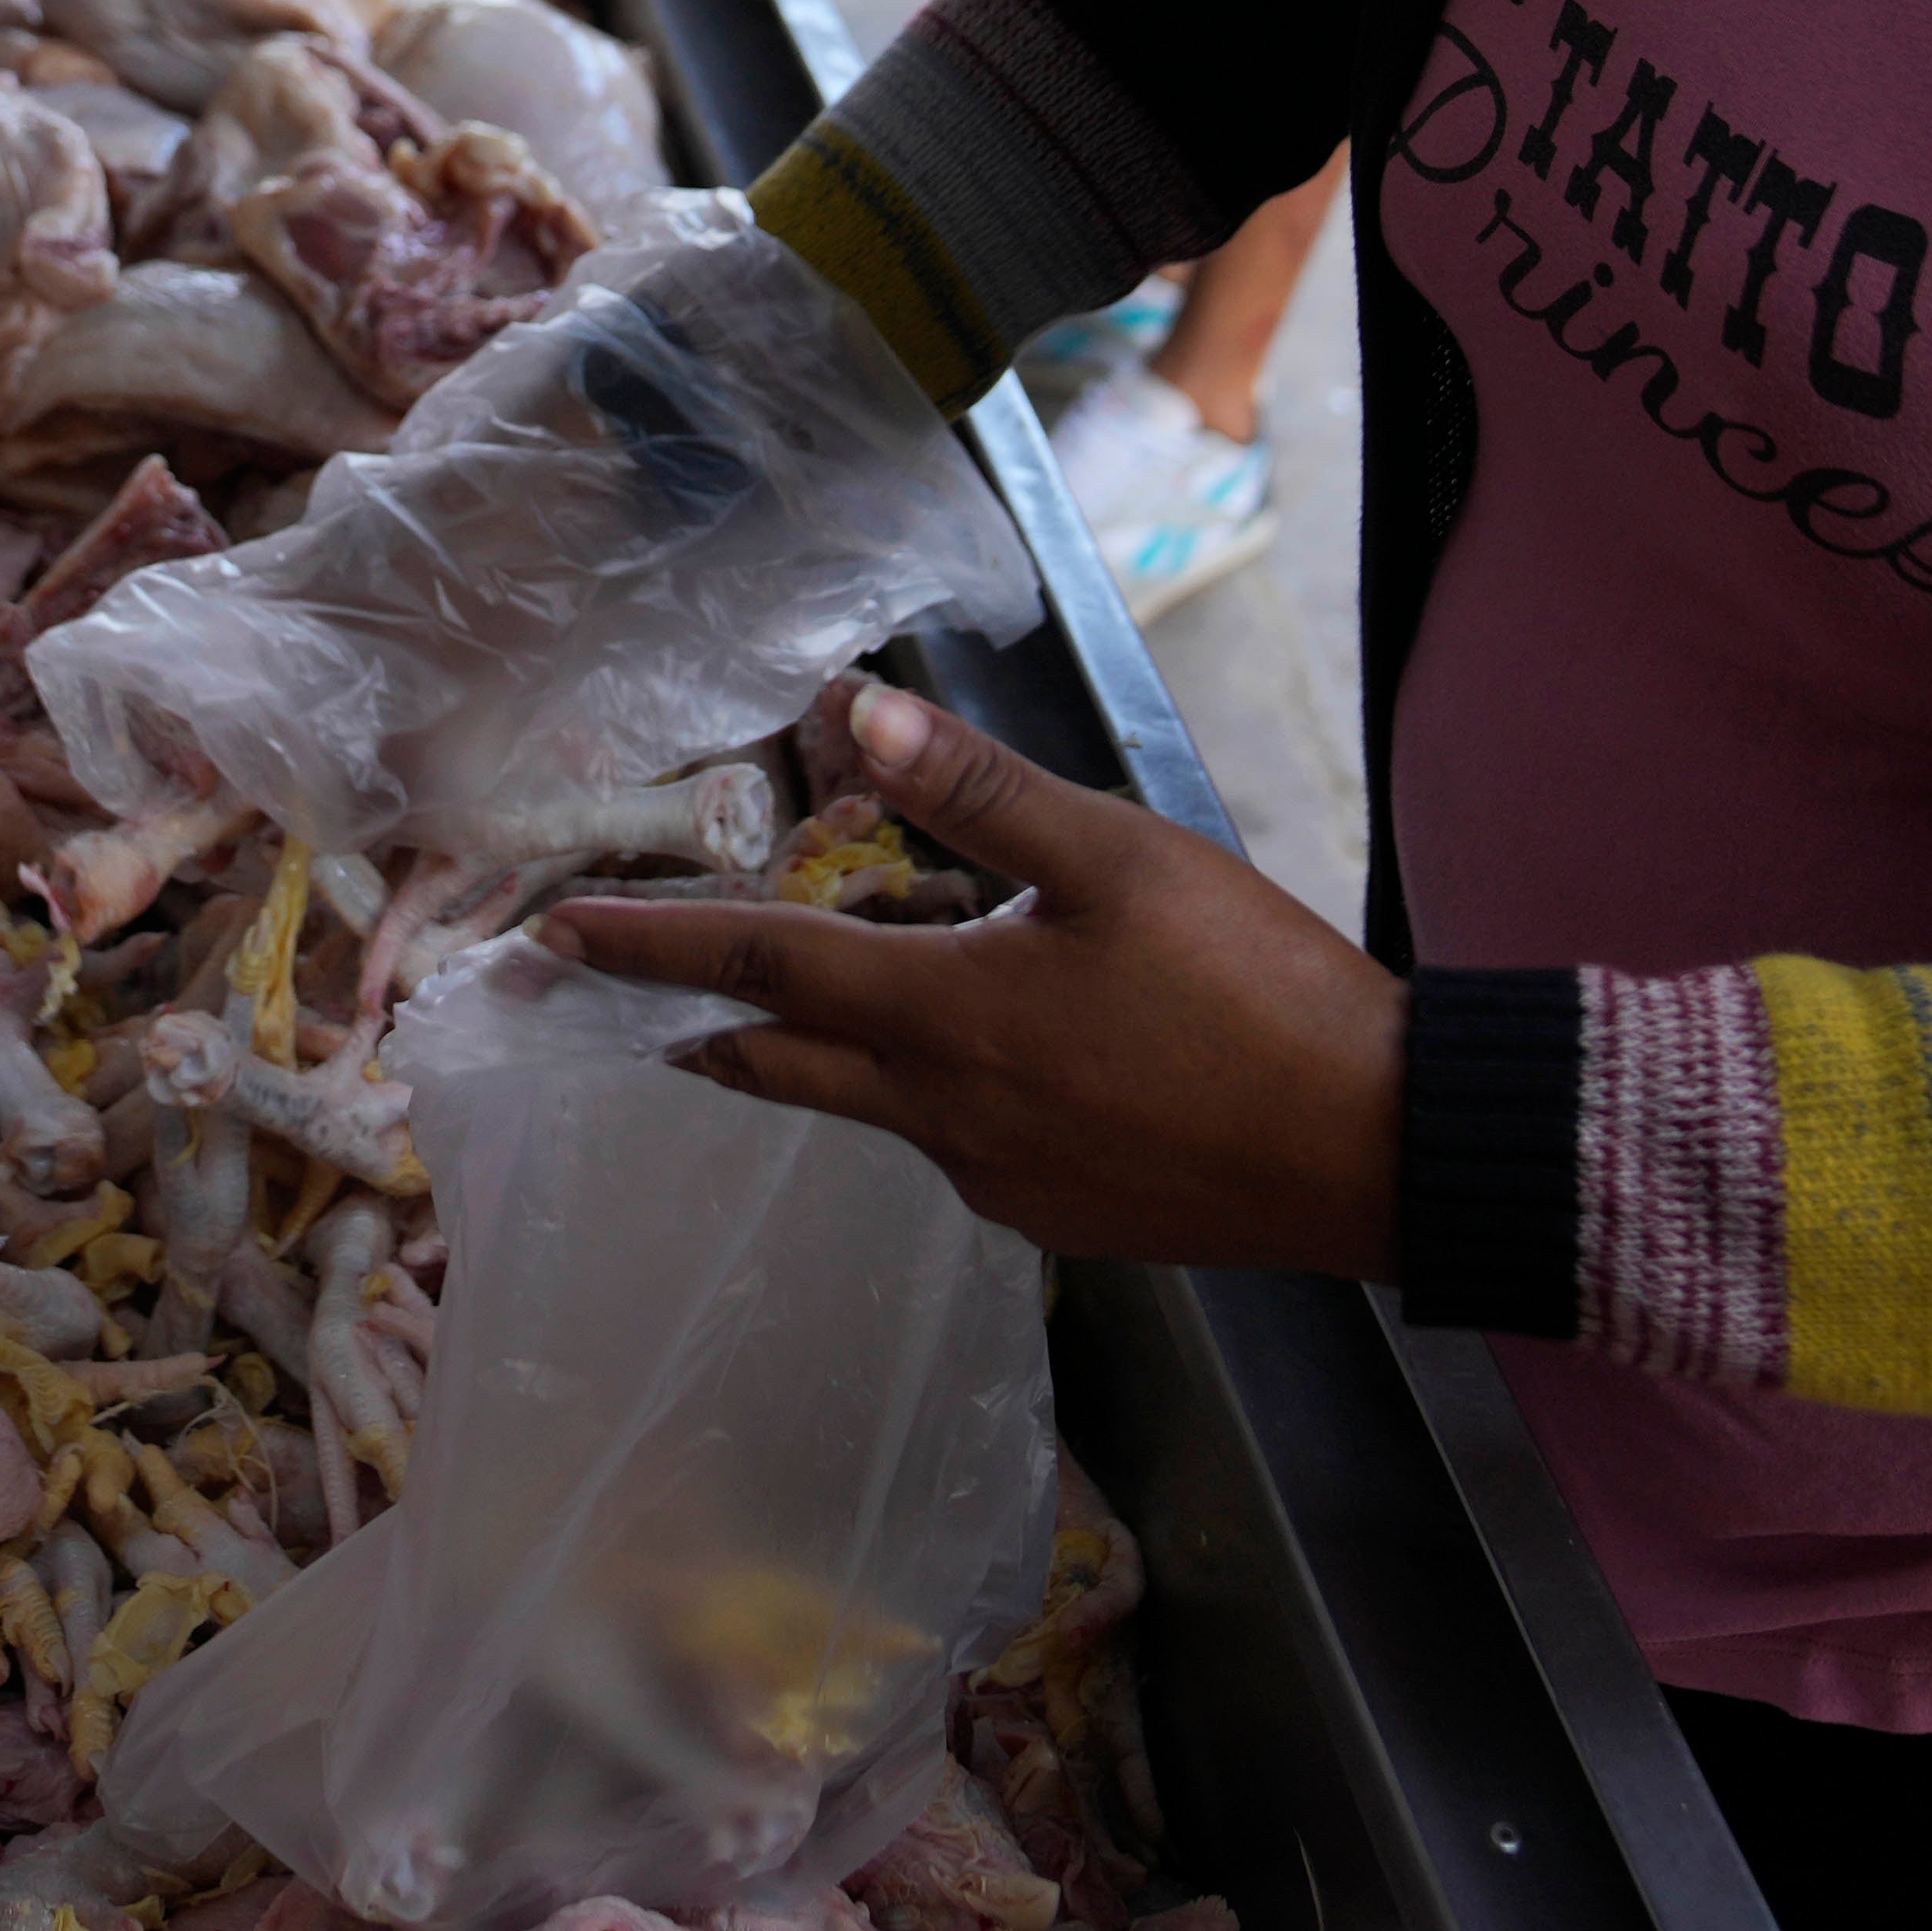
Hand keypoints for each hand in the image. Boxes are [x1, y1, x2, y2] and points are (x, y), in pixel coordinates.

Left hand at [544, 682, 1402, 1275]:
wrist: (1376, 1151)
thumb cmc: (1255, 992)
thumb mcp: (1121, 859)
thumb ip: (984, 793)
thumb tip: (864, 714)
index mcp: (947, 1019)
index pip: (760, 970)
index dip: (651, 946)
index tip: (555, 934)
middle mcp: (946, 1116)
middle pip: (778, 1064)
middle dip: (685, 1024)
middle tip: (605, 995)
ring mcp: (1001, 1181)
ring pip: (877, 1101)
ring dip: (833, 1047)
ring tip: (829, 983)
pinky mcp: (1060, 1216)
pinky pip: (963, 1141)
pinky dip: (940, 1086)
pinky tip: (1008, 1046)